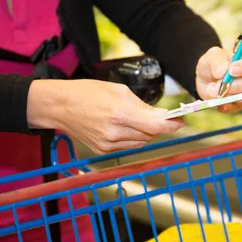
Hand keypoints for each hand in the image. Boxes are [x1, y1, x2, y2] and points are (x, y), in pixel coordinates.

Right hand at [26, 79, 184, 153]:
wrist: (59, 106)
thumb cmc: (87, 92)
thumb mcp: (118, 90)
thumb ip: (142, 105)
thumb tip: (161, 116)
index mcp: (119, 113)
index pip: (154, 126)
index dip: (171, 126)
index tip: (181, 121)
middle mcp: (114, 132)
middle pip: (149, 135)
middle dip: (157, 126)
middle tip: (161, 117)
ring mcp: (108, 144)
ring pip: (140, 142)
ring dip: (145, 132)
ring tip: (136, 118)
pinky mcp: (103, 150)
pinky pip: (128, 146)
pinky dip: (132, 137)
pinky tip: (124, 126)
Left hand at [195, 47, 241, 112]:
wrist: (206, 78)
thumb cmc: (215, 63)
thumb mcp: (212, 55)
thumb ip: (217, 60)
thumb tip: (221, 72)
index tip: (231, 70)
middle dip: (235, 85)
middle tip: (218, 84)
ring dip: (228, 95)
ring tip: (211, 90)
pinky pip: (238, 107)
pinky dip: (226, 106)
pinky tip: (217, 103)